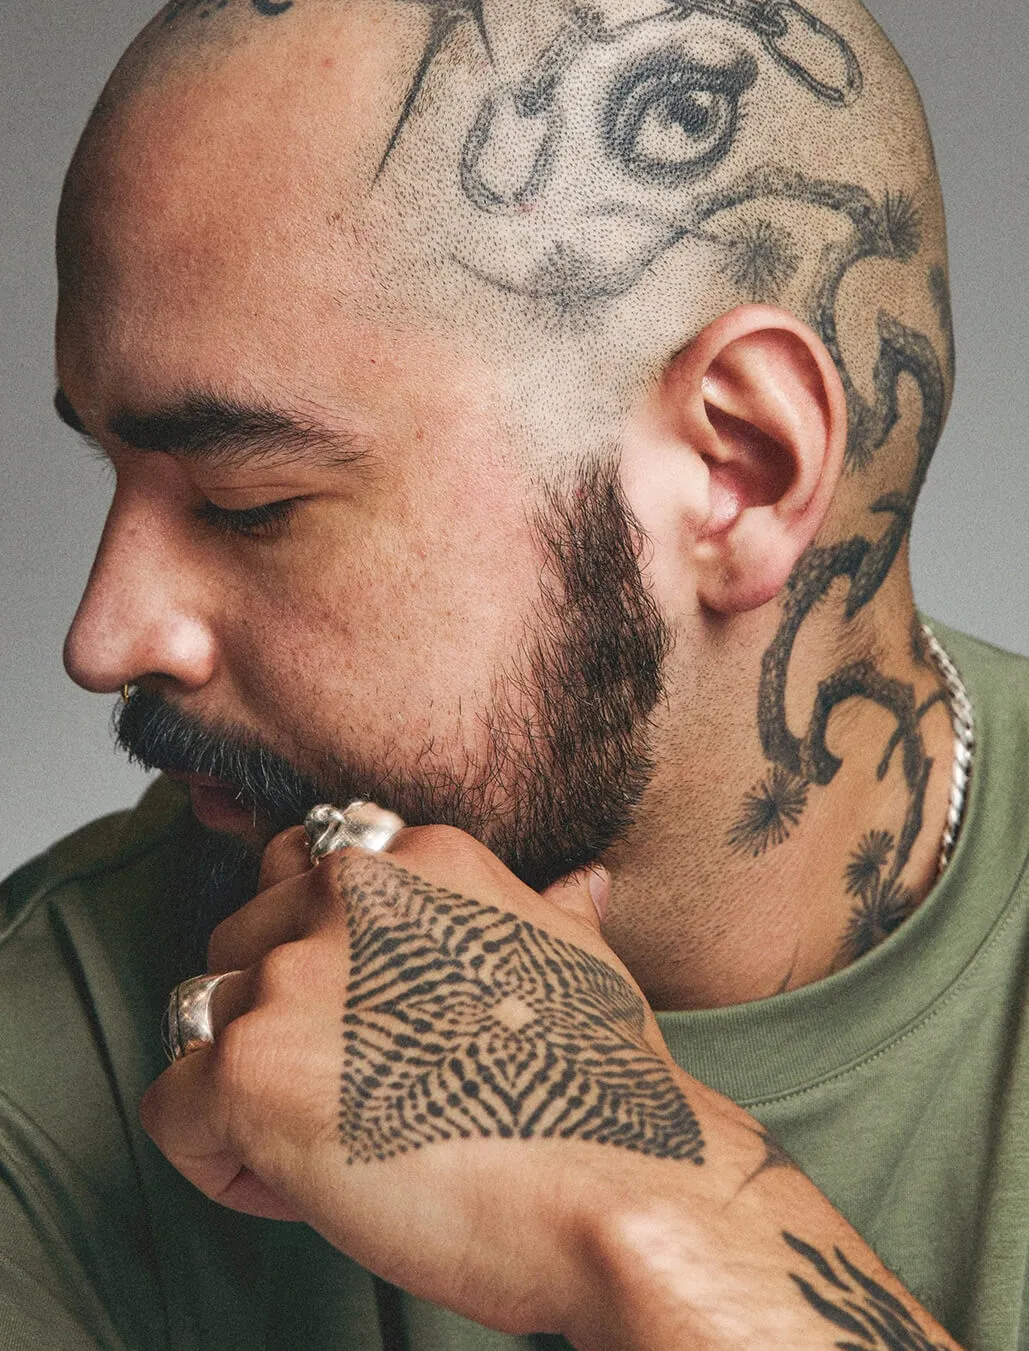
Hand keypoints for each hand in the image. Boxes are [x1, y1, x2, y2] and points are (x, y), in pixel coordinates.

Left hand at [141, 826, 962, 1349]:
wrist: (622, 1186)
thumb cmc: (607, 1089)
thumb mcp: (583, 963)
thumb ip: (549, 910)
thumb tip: (579, 885)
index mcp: (423, 857)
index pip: (312, 880)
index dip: (332, 964)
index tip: (384, 1030)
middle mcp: (351, 887)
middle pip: (243, 937)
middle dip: (279, 1013)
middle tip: (358, 1092)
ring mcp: (295, 969)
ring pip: (206, 1017)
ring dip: (253, 1084)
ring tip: (339, 1145)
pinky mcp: (250, 1063)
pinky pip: (171, 1107)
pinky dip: (218, 1158)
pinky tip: (305, 1187)